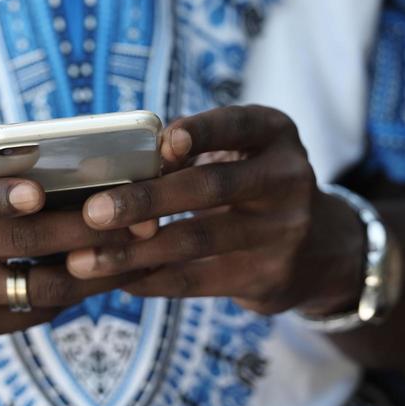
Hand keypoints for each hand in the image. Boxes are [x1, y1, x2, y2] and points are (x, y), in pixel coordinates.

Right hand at [0, 132, 142, 342]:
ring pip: (34, 289)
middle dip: (82, 231)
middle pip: (18, 245)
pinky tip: (102, 271)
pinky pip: (29, 314)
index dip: (0, 197)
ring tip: (134, 248)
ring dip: (91, 270)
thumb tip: (50, 149)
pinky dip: (69, 293)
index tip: (38, 192)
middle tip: (135, 216)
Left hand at [67, 106, 363, 316]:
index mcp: (274, 132)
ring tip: (84, 260)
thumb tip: (119, 165)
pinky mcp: (268, 277)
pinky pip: (200, 280)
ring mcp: (282, 231)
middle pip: (210, 186)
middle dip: (146, 199)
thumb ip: (192, 150)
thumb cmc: (250, 181)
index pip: (236, 125)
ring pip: (198, 240)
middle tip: (93, 212)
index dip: (202, 132)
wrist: (320, 246)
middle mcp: (286, 177)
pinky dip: (153, 280)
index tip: (164, 142)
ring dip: (135, 252)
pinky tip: (117, 280)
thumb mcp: (240, 150)